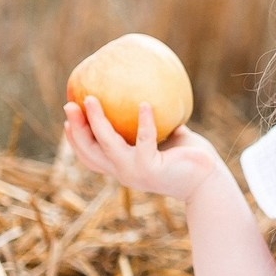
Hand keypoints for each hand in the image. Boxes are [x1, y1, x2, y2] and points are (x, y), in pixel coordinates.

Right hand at [63, 96, 221, 202]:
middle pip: (90, 152)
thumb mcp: (165, 138)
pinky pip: (144, 140)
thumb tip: (145, 94)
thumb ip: (151, 124)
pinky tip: (144, 104)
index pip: (90, 157)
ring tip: (91, 99)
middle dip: (75, 129)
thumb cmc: (189, 158)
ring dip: (97, 121)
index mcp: (123, 167)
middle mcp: (124, 172)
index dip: (75, 140)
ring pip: (108, 145)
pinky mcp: (151, 169)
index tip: (67, 119)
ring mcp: (135, 172)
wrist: (208, 181)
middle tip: (69, 105)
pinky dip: (143, 121)